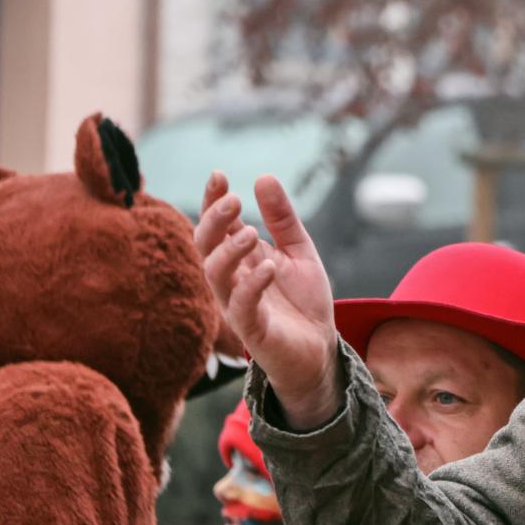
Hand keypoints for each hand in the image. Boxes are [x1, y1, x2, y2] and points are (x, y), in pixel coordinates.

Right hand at [194, 171, 341, 429]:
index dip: (212, 200)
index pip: (216, 225)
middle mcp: (231, 279)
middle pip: (205, 246)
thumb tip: (263, 177)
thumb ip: (282, 219)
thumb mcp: (299, 252)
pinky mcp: (252, 330)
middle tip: (233, 201)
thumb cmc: (303, 301)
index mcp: (240, 258)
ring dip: (229, 250)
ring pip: (215, 275)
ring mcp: (237, 305)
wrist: (319, 349)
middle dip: (213, 221)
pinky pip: (242, 306)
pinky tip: (268, 267)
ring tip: (251, 231)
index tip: (218, 175)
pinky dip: (252, 284)